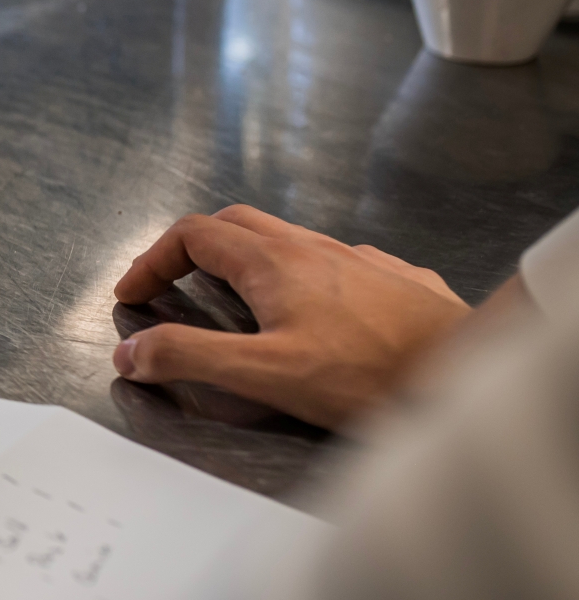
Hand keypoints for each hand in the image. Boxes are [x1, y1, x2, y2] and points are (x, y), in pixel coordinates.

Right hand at [112, 205, 471, 429]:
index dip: (152, 261)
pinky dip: (303, 276)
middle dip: (192, 249)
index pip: (192, 236)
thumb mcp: (263, 374)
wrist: (468, 369)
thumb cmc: (367, 375)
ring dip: (246, 261)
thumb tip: (130, 352)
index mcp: (272, 262)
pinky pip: (336, 262)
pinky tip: (317, 314)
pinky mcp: (397, 279)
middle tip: (173, 287)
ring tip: (238, 304)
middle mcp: (312, 247)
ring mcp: (359, 259)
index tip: (133, 295)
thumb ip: (190, 358)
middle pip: (235, 224)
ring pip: (288, 240)